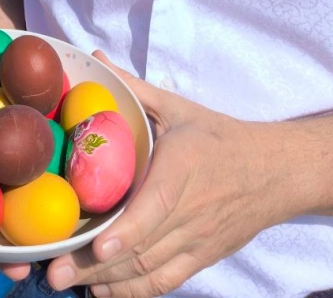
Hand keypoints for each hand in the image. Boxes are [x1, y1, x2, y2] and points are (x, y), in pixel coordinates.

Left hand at [39, 52, 289, 297]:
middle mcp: (191, 211)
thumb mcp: (177, 108)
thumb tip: (94, 57)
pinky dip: (134, 292)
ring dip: (109, 282)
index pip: (156, 207)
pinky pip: (166, 282)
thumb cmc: (218, 136)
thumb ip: (133, 87)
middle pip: (143, 247)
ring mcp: (197, 241)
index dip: (127, 231)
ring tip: (69, 284)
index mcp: (183, 169)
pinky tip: (103, 291)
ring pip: (150, 270)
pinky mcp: (202, 259)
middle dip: (97, 265)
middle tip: (56, 273)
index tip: (98, 245)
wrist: (276, 172)